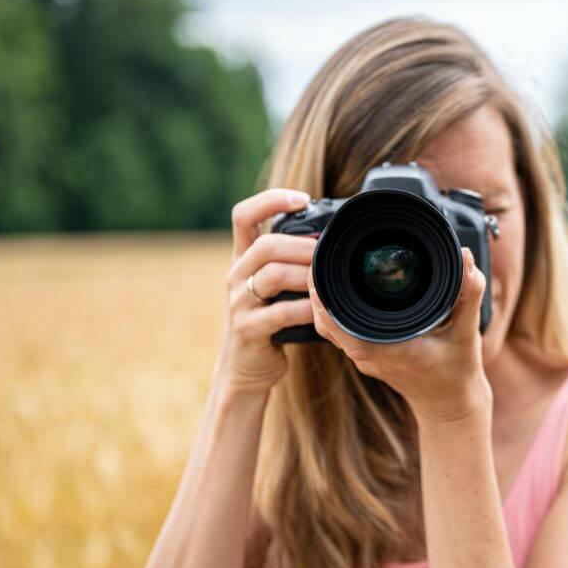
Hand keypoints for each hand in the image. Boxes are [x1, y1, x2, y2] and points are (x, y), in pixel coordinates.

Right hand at [213, 188, 316, 394]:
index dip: (270, 200)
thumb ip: (290, 261)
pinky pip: (280, 313)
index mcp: (243, 259)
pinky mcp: (248, 329)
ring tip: (326, 281)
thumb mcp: (273, 286)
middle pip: (265, 245)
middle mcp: (236, 275)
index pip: (243, 215)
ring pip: (272, 275)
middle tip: (328, 252)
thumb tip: (331, 237)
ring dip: (307, 275)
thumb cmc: (269, 321)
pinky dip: (306, 309)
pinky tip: (321, 311)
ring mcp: (239, 303)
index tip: (302, 199)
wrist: (245, 368)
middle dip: (302, 245)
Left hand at [307, 246, 491, 421]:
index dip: (323, 298)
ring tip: (325, 266)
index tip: (320, 268)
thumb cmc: (458, 369)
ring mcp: (364, 357)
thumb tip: (466, 257)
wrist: (451, 402)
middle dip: (318, 288)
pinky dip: (333, 310)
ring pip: (328, 326)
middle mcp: (368, 354)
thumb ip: (468, 293)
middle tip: (321, 255)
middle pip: (325, 321)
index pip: (338, 325)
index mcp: (386, 349)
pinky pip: (339, 330)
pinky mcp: (366, 355)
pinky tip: (338, 288)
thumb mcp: (467, 330)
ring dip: (323, 299)